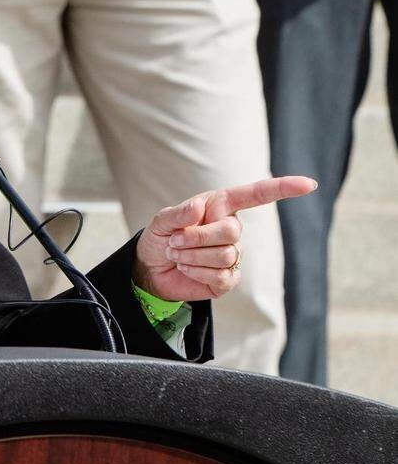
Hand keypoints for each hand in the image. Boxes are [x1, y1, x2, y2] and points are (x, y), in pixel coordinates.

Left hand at [133, 175, 316, 300]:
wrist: (153, 269)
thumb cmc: (161, 237)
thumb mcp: (161, 221)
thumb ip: (179, 213)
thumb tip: (199, 208)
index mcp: (221, 205)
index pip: (256, 195)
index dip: (282, 188)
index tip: (309, 184)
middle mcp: (231, 227)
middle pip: (232, 231)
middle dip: (198, 238)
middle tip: (175, 241)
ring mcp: (233, 254)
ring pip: (226, 255)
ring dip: (194, 256)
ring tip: (178, 254)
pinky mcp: (229, 279)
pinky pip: (223, 276)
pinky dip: (198, 273)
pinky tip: (188, 268)